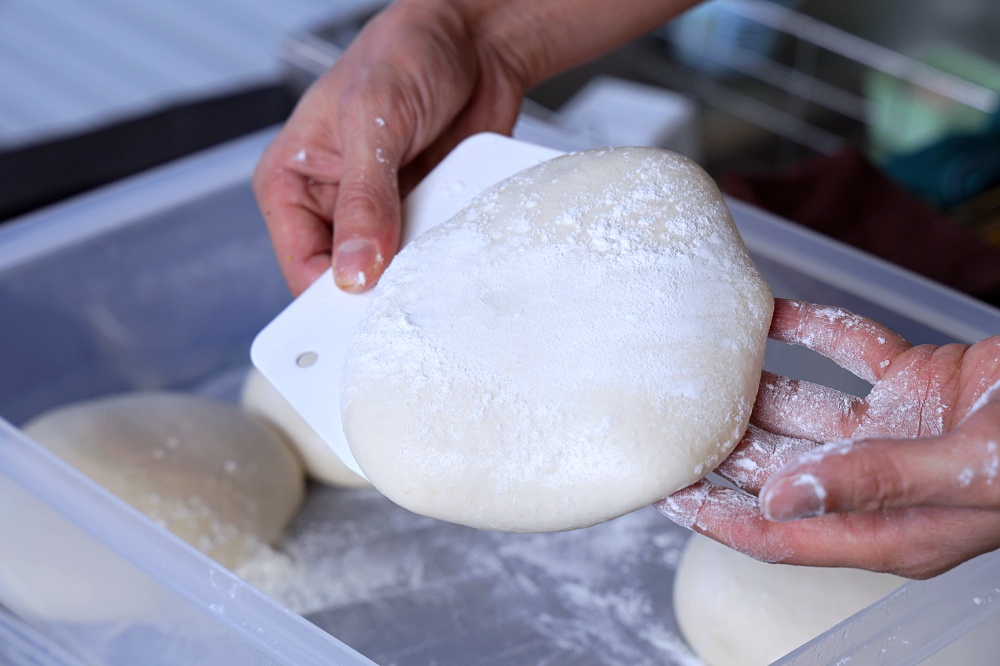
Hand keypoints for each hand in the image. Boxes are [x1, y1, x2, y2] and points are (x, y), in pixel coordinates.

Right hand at [253, 0, 700, 294]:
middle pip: (344, 278)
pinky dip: (444, 261)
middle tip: (406, 313)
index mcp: (291, 181)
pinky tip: (460, 262)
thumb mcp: (375, 123)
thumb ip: (365, 200)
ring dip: (416, 278)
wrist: (476, 42)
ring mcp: (380, 215)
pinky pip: (429, 256)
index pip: (301, 263)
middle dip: (374, 294)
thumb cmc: (406, 55)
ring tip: (439, 279)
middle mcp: (331, 206)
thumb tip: (354, 270)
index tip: (365, 319)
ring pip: (390, 274)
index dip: (331, 296)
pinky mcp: (422, 215)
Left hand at [657, 298, 999, 578]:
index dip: (720, 518)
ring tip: (699, 369)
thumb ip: (874, 485)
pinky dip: (811, 330)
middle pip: (783, 468)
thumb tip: (781, 499)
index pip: (782, 532)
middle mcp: (884, 481)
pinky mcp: (918, 379)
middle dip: (726, 449)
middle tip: (667, 422)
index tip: (666, 495)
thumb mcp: (966, 474)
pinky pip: (849, 351)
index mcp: (890, 528)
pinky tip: (766, 312)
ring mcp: (900, 427)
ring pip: (807, 409)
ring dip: (758, 389)